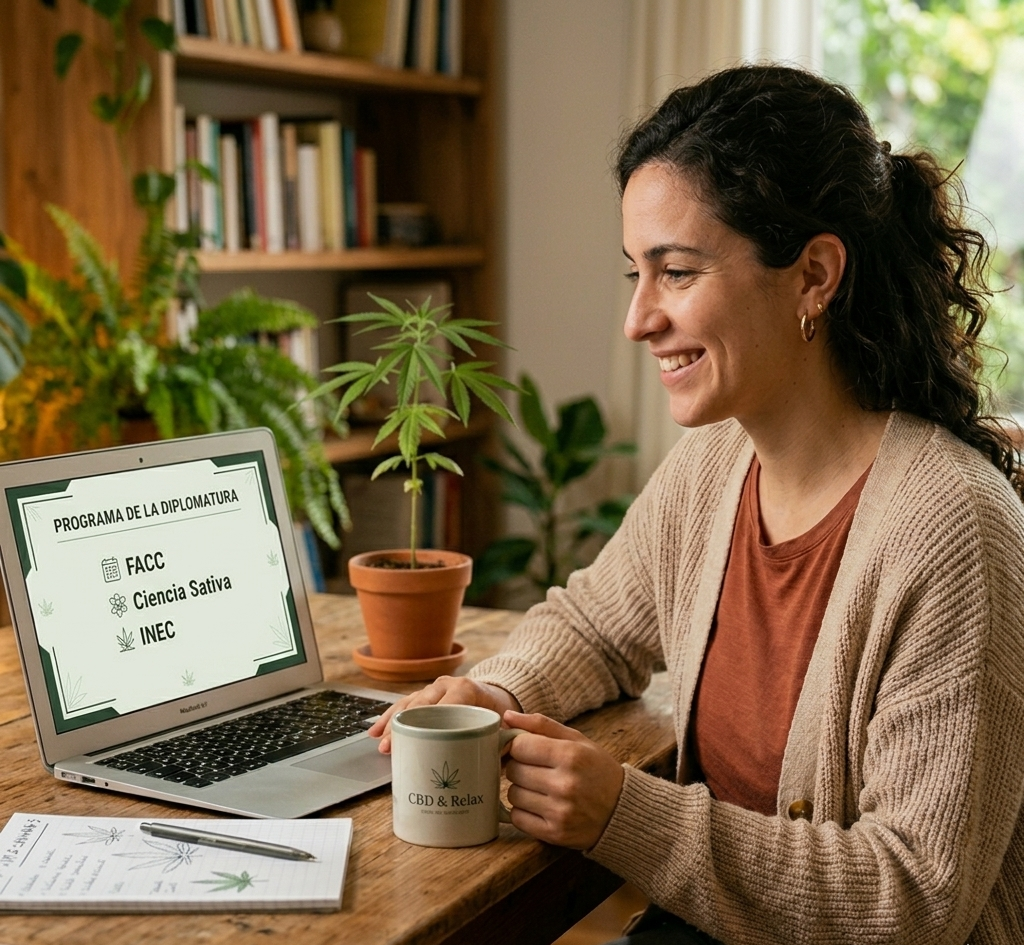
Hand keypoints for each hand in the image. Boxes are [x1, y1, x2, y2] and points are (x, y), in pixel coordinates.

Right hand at [368, 676, 520, 752]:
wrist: (498, 695)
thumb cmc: (500, 713)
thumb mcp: (506, 724)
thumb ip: (505, 741)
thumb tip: (500, 762)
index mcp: (467, 689)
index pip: (446, 703)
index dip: (430, 721)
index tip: (417, 739)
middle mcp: (446, 685)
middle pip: (420, 704)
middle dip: (403, 725)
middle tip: (389, 746)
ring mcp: (433, 690)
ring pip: (407, 704)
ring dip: (391, 722)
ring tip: (377, 740)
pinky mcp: (425, 698)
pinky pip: (405, 707)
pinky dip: (390, 719)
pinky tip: (376, 732)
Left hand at [503, 710, 624, 849]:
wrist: (622, 811)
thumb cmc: (597, 769)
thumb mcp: (577, 740)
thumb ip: (541, 725)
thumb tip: (506, 716)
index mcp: (571, 756)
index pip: (519, 746)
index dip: (519, 746)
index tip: (527, 749)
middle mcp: (565, 784)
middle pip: (514, 770)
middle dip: (520, 767)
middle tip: (536, 769)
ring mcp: (559, 812)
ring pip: (513, 795)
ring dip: (521, 790)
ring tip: (541, 788)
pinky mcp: (554, 834)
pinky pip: (517, 818)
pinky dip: (523, 811)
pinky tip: (540, 805)